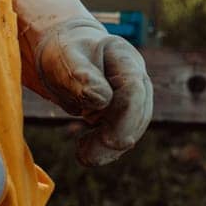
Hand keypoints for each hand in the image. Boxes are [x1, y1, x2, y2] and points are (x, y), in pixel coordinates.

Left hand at [15, 0, 153, 165]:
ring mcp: (133, 97)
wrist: (64, 50)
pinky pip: (122, 135)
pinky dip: (106, 148)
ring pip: (133, 130)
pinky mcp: (122, 113)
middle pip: (140, 114)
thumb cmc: (65, 50)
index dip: (121, 114)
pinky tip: (84, 149)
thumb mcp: (66, 58)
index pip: (134, 90)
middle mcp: (137, 79)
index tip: (95, 129)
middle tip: (83, 155)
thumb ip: (82, 77)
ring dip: (110, 148)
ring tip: (82, 154)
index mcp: (126, 60)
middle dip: (115, 138)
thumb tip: (102, 101)